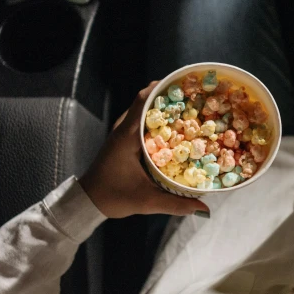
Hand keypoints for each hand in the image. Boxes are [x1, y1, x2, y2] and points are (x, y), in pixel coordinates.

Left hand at [78, 82, 209, 218]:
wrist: (88, 201)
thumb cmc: (113, 196)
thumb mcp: (146, 201)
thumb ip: (176, 204)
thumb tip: (205, 208)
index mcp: (127, 136)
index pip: (143, 101)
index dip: (162, 88)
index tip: (184, 84)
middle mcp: (124, 128)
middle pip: (146, 99)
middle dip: (168, 93)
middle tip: (194, 94)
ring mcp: (123, 132)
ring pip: (144, 108)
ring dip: (163, 105)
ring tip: (189, 105)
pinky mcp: (124, 138)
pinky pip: (142, 119)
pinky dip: (157, 117)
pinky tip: (175, 125)